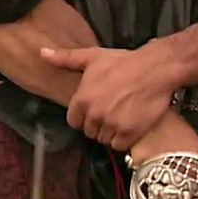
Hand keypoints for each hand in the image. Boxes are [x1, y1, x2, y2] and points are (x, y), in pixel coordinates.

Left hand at [41, 45, 178, 150]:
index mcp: (82, 99)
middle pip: (88, 131)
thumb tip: (42, 53)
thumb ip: (65, 59)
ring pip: (103, 139)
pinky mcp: (129, 133)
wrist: (156, 69)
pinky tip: (129, 124)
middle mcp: (94, 115)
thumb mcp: (92, 57)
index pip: (73, 121)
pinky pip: (118, 145)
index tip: (94, 107)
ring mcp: (111, 125)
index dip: (83, 115)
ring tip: (121, 115)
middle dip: (97, 123)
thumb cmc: (123, 62)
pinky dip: (123, 138)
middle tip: (110, 109)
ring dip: (110, 131)